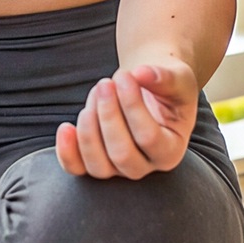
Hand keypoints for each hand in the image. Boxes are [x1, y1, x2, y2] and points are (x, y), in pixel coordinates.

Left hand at [56, 60, 198, 178]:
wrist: (150, 88)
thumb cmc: (167, 85)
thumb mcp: (177, 77)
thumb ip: (165, 77)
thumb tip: (140, 73)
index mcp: (171, 150)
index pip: (148, 138)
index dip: (132, 106)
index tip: (125, 75)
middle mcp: (145, 166)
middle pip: (121, 154)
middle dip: (108, 115)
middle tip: (105, 83)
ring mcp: (118, 169)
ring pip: (98, 165)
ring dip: (89, 128)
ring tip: (96, 93)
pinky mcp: (96, 163)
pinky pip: (77, 168)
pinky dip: (67, 151)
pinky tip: (66, 127)